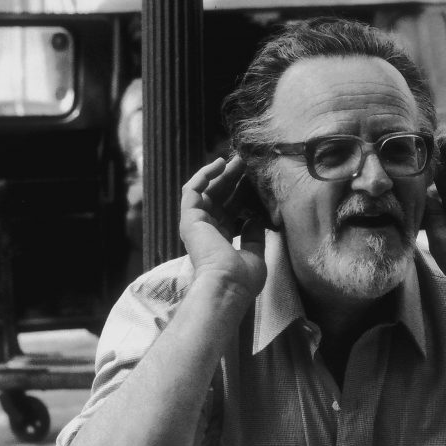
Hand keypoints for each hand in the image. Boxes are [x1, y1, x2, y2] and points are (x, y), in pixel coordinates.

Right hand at [179, 156, 266, 299]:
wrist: (228, 285)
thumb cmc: (242, 279)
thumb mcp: (254, 254)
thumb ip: (253, 235)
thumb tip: (255, 218)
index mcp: (221, 242)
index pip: (230, 211)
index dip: (242, 194)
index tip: (256, 180)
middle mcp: (206, 232)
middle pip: (219, 198)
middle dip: (233, 180)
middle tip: (247, 163)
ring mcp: (196, 225)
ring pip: (206, 191)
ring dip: (221, 174)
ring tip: (238, 160)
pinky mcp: (189, 218)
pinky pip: (192, 190)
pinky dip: (204, 175)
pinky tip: (220, 164)